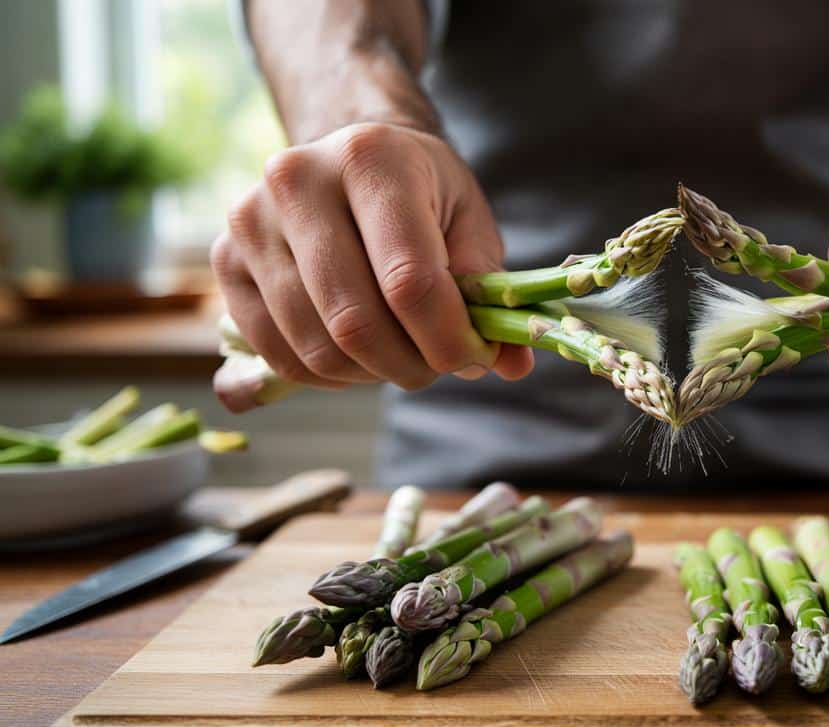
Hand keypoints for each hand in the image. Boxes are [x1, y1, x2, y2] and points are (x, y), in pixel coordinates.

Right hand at [211, 122, 533, 390]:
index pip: (409, 281)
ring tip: (403, 355)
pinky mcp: (224, 262)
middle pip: (356, 321)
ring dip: (372, 373)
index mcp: (371, 158)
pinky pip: (279, 354)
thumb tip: (512, 363)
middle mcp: (296, 180)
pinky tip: (359, 352)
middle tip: (441, 365)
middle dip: (412, 364)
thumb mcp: (469, 220)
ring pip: (316, 347)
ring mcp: (249, 222)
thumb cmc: (422, 193)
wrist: (353, 159)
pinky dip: (329, 374)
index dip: (447, 338)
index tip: (475, 358)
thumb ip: (491, 289)